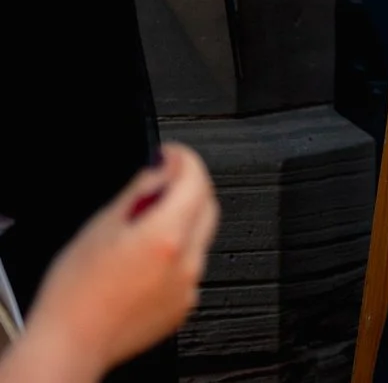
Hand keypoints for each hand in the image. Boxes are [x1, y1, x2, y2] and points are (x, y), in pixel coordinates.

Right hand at [10, 144, 218, 381]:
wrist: (70, 344)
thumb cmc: (74, 293)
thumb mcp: (100, 227)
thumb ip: (139, 192)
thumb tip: (160, 169)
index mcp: (167, 235)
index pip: (196, 180)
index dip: (185, 160)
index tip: (172, 154)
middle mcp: (188, 260)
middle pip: (207, 206)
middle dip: (190, 188)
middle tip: (161, 184)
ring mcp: (190, 285)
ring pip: (200, 237)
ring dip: (182, 223)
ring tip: (141, 230)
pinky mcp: (184, 305)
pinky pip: (191, 268)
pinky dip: (177, 254)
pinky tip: (144, 262)